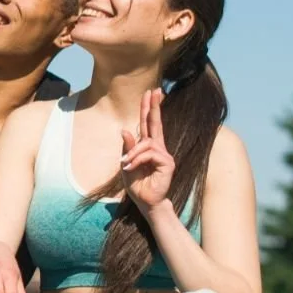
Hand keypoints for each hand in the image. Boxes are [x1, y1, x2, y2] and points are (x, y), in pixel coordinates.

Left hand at [121, 88, 176, 215]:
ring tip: (126, 164)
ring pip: (146, 143)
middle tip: (154, 91)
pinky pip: (149, 153)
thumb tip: (124, 129)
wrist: (145, 202)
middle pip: (155, 123)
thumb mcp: (126, 164)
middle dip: (154, 106)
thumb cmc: (136, 184)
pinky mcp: (168, 163)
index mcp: (148, 147)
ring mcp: (164, 155)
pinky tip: (132, 168)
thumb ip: (127, 148)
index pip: (149, 124)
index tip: (151, 93)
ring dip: (133, 153)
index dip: (149, 109)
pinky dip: (137, 159)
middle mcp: (158, 148)